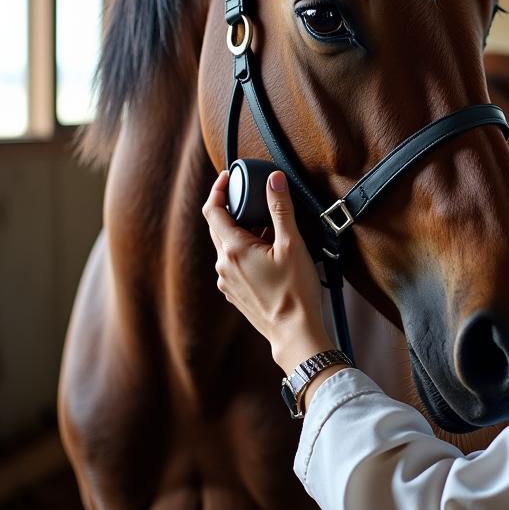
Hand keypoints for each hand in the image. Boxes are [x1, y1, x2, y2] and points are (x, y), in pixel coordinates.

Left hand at [202, 169, 329, 374]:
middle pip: (218, 227)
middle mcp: (223, 265)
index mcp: (233, 249)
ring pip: (227, 246)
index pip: (212, 210)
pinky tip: (268, 254)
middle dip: (233, 208)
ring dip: (243, 232)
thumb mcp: (292, 244)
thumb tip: (274, 179)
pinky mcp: (234, 293)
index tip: (229, 177)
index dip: (218, 189)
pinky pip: (233, 264)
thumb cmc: (295, 291)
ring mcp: (226, 281)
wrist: (294, 332)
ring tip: (269, 228)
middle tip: (253, 197)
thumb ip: (281, 209)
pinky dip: (245, 251)